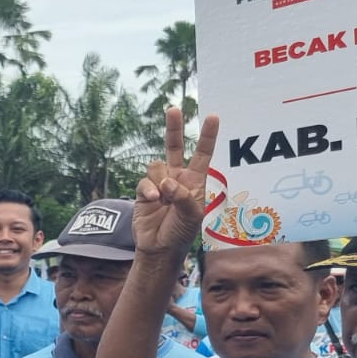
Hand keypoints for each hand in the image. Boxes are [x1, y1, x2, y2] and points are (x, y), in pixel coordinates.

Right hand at [133, 109, 220, 256]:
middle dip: (173, 128)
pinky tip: (152, 201)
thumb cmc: (181, 232)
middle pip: (174, 146)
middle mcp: (177, 177)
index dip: (207, 135)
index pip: (202, 153)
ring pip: (156, 166)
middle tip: (174, 109)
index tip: (212, 117)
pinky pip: (144, 182)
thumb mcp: (192, 216)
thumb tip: (166, 183)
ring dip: (159, 181)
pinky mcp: (144, 192)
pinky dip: (148, 190)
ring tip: (163, 199)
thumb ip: (183, 196)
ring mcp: (159, 183)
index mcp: (195, 180)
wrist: (159, 248)